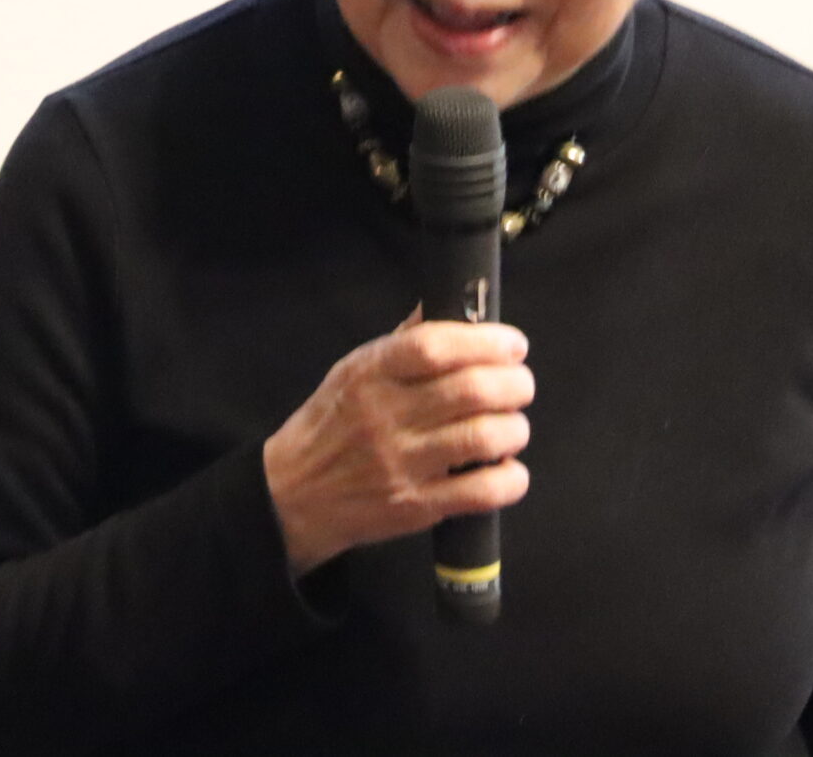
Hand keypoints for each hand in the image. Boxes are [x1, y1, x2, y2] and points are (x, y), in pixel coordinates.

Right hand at [262, 306, 533, 578]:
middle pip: (471, 390)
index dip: (485, 341)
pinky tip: (508, 470)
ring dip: (515, 428)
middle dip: (514, 383)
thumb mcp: (352, 371)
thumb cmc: (329, 427)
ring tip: (513, 425)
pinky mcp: (414, 507)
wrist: (291, 496)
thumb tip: (446, 305)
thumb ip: (402, 341)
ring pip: (483, 438)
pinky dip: (509, 479)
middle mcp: (385, 416)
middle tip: (521, 384)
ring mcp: (400, 464)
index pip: (435, 346)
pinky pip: (479, 492)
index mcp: (370, 374)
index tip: (512, 344)